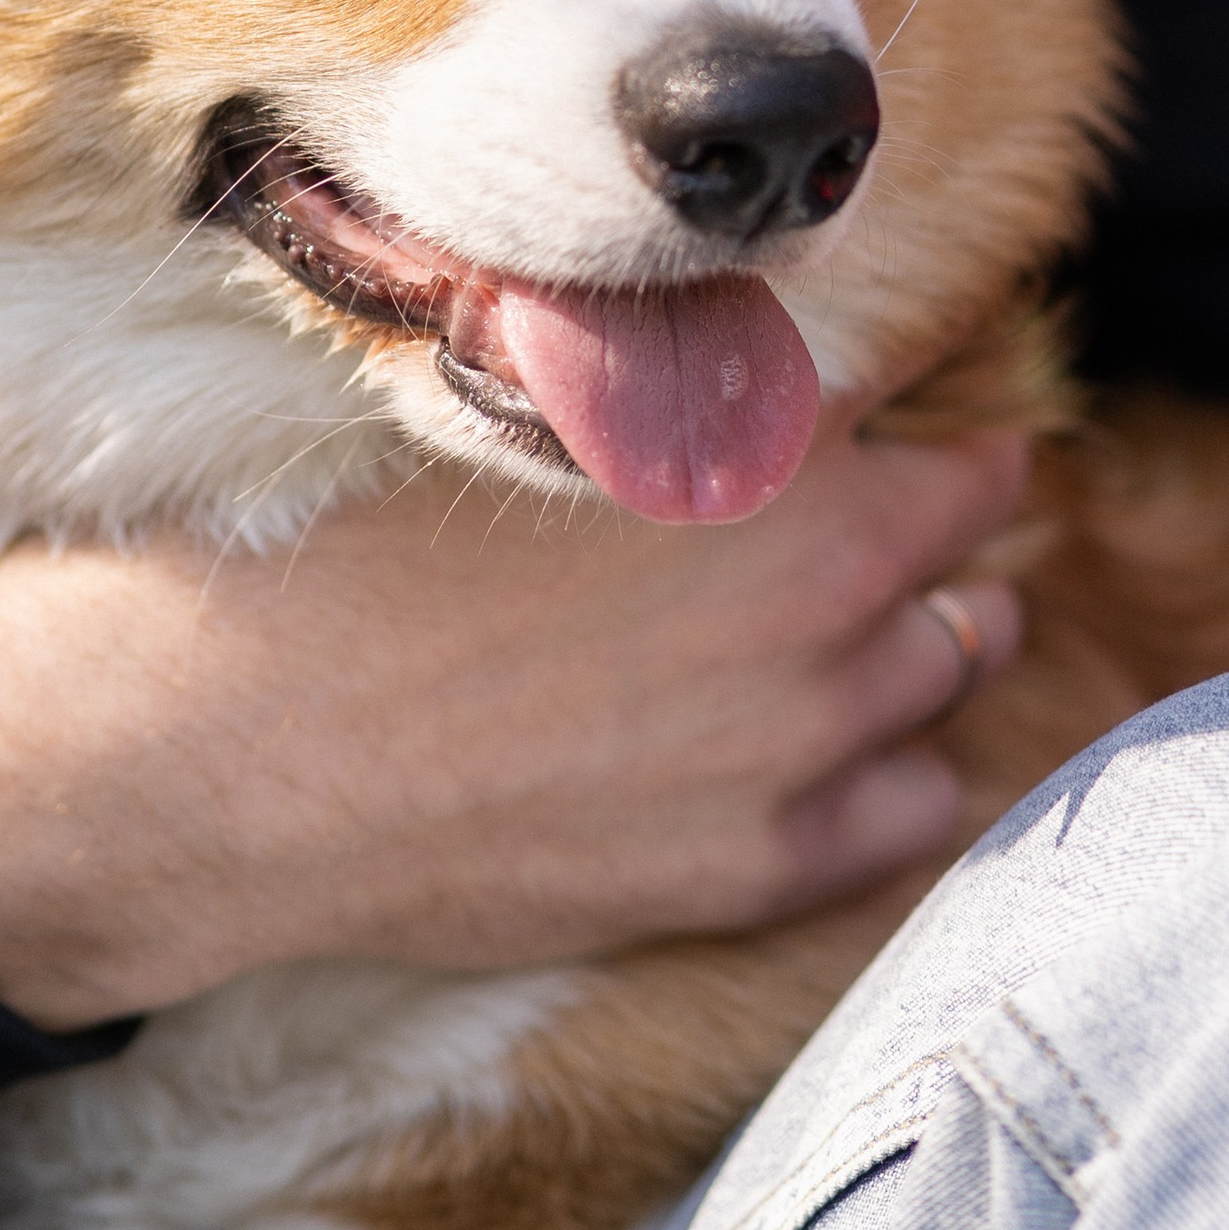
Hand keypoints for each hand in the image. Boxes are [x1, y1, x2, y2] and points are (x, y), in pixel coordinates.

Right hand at [0, 424, 1027, 1031]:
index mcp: (757, 451)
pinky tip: (888, 761)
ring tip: (945, 624)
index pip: (921, 416)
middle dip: (960, 515)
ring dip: (952, 637)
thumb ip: (658, 394)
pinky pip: (913, 814)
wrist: (265, 740)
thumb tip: (727, 366)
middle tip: (956, 506)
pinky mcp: (757, 863)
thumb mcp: (519, 413)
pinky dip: (912, 774)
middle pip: (964, 534)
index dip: (928, 415)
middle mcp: (816, 584)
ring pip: (955, 667)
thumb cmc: (364, 549)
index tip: (932, 418)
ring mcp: (799, 736)